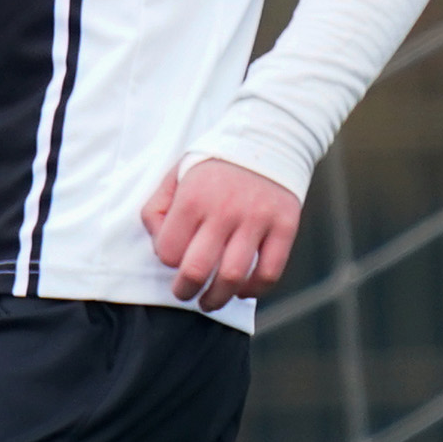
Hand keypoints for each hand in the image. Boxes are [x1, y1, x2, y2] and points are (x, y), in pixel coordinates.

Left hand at [141, 159, 303, 309]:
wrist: (268, 139)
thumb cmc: (213, 166)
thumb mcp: (174, 176)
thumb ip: (157, 210)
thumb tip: (157, 243)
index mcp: (192, 199)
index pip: (168, 251)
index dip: (167, 261)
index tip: (173, 260)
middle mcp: (224, 211)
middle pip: (196, 269)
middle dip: (185, 291)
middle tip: (185, 294)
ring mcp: (257, 220)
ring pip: (232, 276)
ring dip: (217, 298)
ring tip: (210, 301)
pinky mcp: (285, 226)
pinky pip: (270, 271)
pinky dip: (254, 289)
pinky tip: (243, 290)